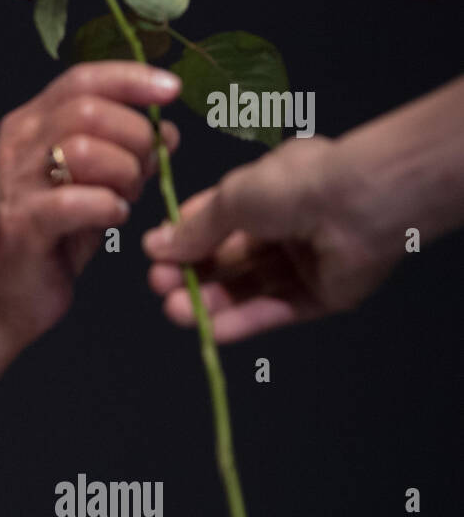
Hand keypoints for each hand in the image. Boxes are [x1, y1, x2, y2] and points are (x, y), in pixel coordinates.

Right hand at [0, 61, 181, 348]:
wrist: (3, 295)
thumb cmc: (52, 237)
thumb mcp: (91, 184)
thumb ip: (123, 152)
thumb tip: (166, 130)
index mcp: (30, 125)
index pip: (82, 79)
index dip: (130, 79)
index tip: (170, 90)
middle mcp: (15, 145)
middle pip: (88, 111)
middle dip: (133, 135)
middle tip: (148, 167)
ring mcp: (14, 183)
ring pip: (83, 150)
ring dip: (123, 173)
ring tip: (127, 196)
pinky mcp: (22, 224)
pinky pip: (78, 202)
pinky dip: (109, 207)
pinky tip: (114, 218)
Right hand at [142, 135, 400, 342]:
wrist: (361, 204)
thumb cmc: (295, 186)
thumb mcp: (231, 198)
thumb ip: (195, 229)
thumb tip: (155, 246)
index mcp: (267, 191)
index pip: (216, 219)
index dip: (185, 238)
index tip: (156, 255)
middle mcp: (285, 225)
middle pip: (228, 258)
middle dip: (192, 273)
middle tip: (161, 286)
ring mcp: (305, 262)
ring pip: (248, 287)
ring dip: (211, 301)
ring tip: (176, 311)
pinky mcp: (322, 295)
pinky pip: (276, 309)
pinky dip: (243, 320)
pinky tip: (211, 330)